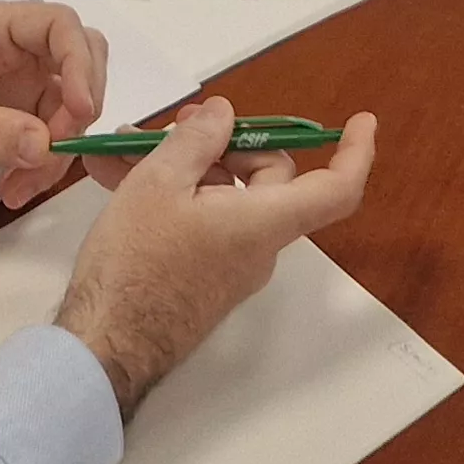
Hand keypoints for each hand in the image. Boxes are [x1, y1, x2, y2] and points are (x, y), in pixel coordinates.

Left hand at [0, 1, 104, 213]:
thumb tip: (45, 145)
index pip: (58, 26)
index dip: (81, 63)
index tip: (81, 112)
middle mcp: (11, 52)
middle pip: (77, 63)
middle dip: (77, 111)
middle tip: (55, 155)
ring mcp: (14, 86)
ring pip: (67, 108)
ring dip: (57, 151)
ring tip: (19, 188)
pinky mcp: (9, 119)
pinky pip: (45, 138)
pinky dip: (40, 166)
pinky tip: (12, 189)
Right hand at [56, 97, 379, 416]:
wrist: (101, 349)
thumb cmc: (135, 263)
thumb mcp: (159, 184)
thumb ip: (197, 141)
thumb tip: (225, 114)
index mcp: (262, 223)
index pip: (335, 190)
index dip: (354, 152)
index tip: (361, 121)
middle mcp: (257, 247)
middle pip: (268, 179)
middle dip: (226, 141)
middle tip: (178, 122)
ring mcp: (229, 266)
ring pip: (223, 196)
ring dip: (183, 165)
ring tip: (126, 144)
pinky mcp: (200, 279)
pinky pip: (200, 221)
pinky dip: (170, 194)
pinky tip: (117, 174)